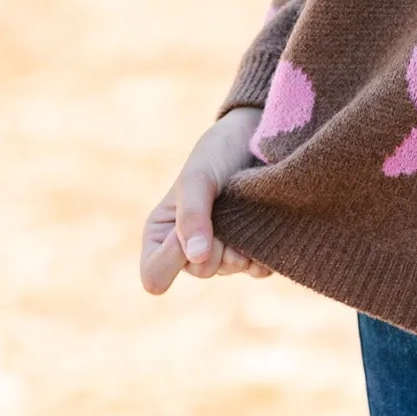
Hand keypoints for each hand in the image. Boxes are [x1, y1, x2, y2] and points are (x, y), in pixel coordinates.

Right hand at [140, 108, 271, 293]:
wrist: (257, 141)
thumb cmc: (217, 154)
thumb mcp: (198, 178)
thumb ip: (192, 216)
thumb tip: (196, 257)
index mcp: (161, 233)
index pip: (155, 274)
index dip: (172, 259)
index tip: (189, 232)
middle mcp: (188, 247)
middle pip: (199, 271)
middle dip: (215, 246)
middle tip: (225, 215)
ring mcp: (221, 250)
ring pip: (229, 270)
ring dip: (239, 245)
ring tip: (242, 215)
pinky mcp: (250, 250)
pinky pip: (257, 269)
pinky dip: (261, 253)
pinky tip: (261, 230)